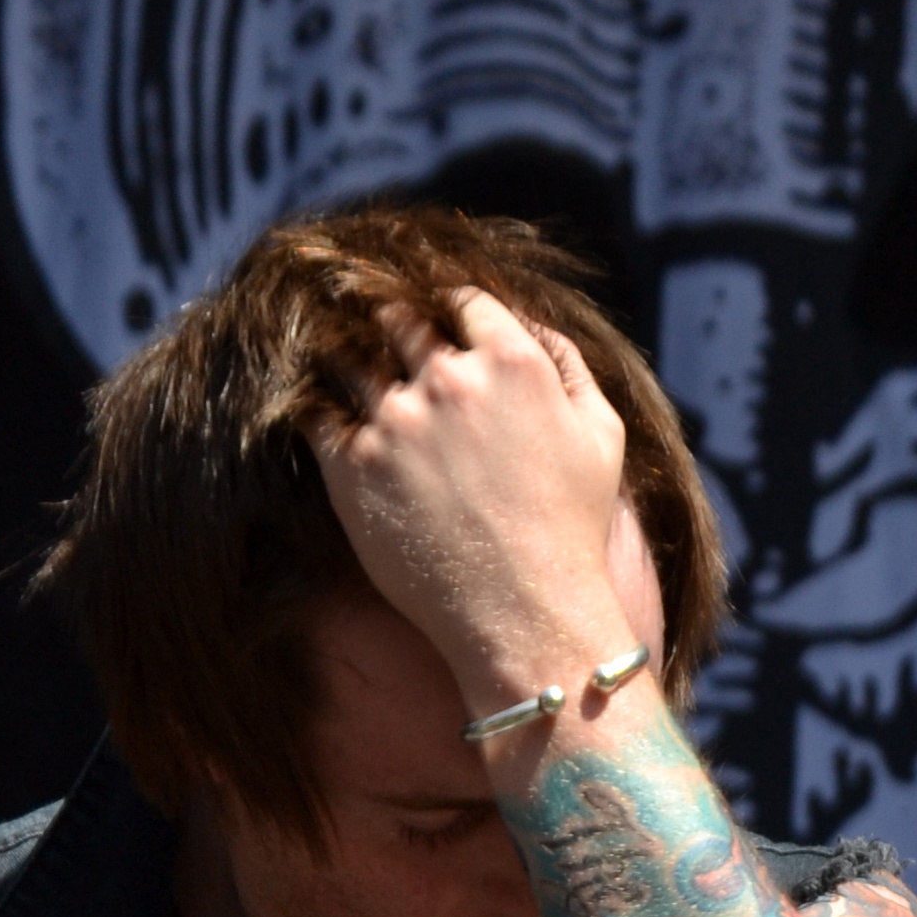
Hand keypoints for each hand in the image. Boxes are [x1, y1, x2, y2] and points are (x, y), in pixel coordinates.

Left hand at [314, 291, 639, 707]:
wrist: (529, 618)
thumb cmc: (572, 531)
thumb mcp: (602, 436)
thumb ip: (570, 365)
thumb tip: (531, 322)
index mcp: (511, 362)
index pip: (460, 299)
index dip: (446, 308)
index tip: (434, 325)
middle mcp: (448, 380)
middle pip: (397, 318)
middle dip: (388, 322)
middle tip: (375, 333)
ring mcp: (395, 422)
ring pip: (349, 358)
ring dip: (345, 358)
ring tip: (340, 368)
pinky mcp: (353, 468)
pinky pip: (316, 414)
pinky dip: (315, 406)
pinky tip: (319, 413)